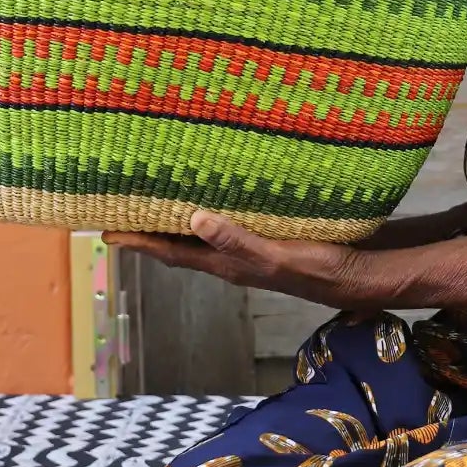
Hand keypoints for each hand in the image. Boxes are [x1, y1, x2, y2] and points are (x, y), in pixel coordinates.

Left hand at [103, 213, 368, 304]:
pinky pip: (226, 222)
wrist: (360, 274)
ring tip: (153, 197)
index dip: (139, 243)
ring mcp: (249, 248)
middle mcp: (232, 258)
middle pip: (179, 245)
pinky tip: (211, 192)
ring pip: (200, 233)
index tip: (106, 232)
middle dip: (148, 230)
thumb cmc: (320, 268)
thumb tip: (194, 219)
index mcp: (227, 264)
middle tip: (118, 209)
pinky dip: (209, 209)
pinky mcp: (268, 235)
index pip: (172, 253)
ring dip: (175, 219)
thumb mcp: (276, 257)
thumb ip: (237, 241)